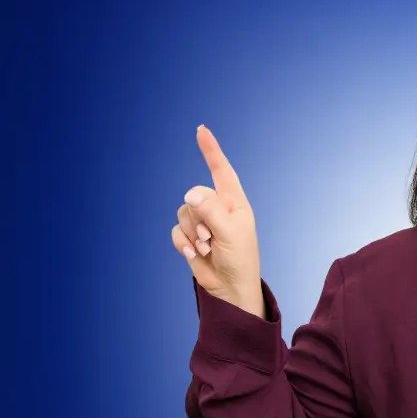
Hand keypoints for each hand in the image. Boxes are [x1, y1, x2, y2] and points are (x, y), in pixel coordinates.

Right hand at [171, 125, 261, 307]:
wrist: (230, 287)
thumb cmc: (240, 259)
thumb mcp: (230, 233)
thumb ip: (211, 211)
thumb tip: (190, 193)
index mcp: (234, 203)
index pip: (221, 171)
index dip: (211, 151)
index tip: (201, 130)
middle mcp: (218, 208)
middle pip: (194, 196)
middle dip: (199, 219)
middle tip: (212, 238)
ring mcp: (203, 222)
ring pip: (182, 213)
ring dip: (191, 233)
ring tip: (207, 248)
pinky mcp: (190, 236)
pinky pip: (175, 230)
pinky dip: (182, 243)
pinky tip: (195, 254)